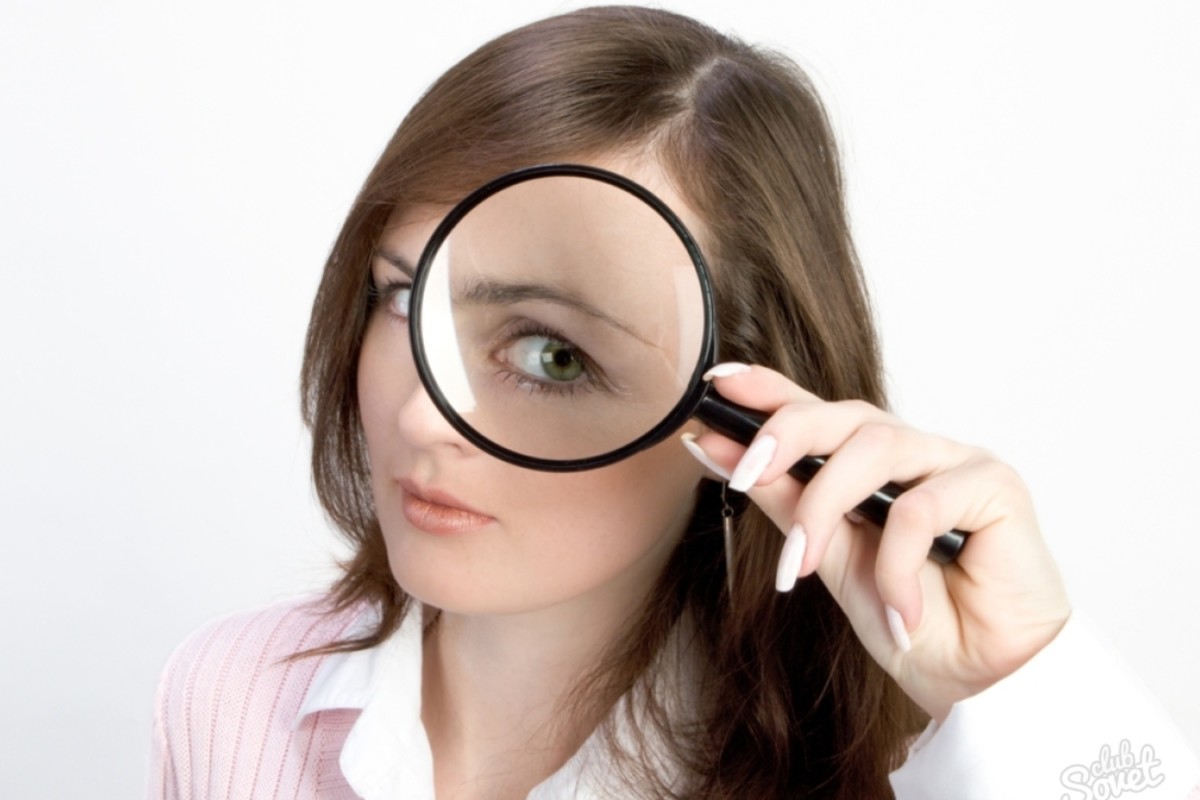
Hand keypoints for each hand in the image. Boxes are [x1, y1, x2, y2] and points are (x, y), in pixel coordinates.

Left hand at [686, 363, 1071, 720]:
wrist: (982, 684)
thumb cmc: (910, 620)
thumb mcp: (826, 560)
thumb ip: (780, 500)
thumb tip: (713, 448)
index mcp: (869, 465)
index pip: (815, 411)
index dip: (768, 390)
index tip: (716, 384)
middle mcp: (911, 452)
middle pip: (844, 415)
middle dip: (784, 437)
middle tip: (741, 475)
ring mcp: (955, 462)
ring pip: (875, 448)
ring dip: (825, 508)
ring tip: (804, 566)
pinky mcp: (996, 486)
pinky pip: (922, 506)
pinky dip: (897, 564)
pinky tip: (901, 611)